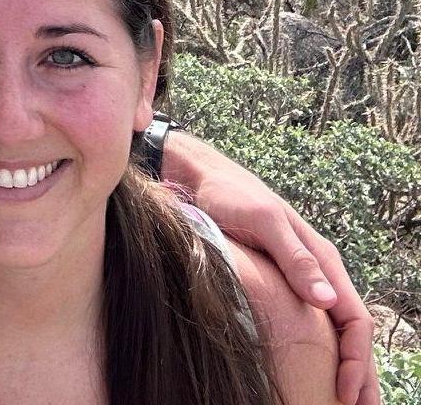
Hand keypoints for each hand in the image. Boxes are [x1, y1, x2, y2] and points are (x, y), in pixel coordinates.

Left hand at [164, 131, 376, 404]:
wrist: (198, 176)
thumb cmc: (228, 194)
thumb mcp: (261, 220)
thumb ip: (294, 257)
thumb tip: (328, 301)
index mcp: (322, 257)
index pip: (354, 318)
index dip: (356, 359)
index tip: (348, 393)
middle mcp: (318, 269)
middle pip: (351, 329)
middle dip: (359, 372)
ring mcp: (300, 275)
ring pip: (333, 328)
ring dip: (342, 365)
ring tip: (341, 400)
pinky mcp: (278, 280)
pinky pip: (310, 321)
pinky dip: (319, 350)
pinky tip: (311, 369)